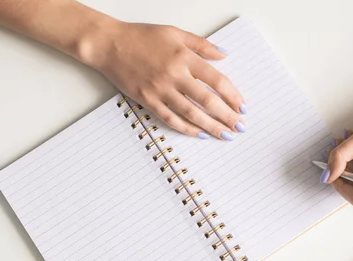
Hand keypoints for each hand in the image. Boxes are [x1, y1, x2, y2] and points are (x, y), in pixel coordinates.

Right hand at [89, 20, 245, 139]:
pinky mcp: (147, 101)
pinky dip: (186, 128)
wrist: (110, 45)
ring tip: (224, 135)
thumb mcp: (175, 33)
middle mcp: (174, 75)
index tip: (242, 106)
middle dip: (226, 117)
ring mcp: (160, 90)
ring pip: (191, 114)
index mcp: (184, 57)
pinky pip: (170, 119)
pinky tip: (198, 134)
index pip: (216, 80)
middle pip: (207, 101)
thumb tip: (224, 54)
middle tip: (239, 128)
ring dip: (210, 127)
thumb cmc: (141, 37)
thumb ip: (201, 45)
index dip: (232, 95)